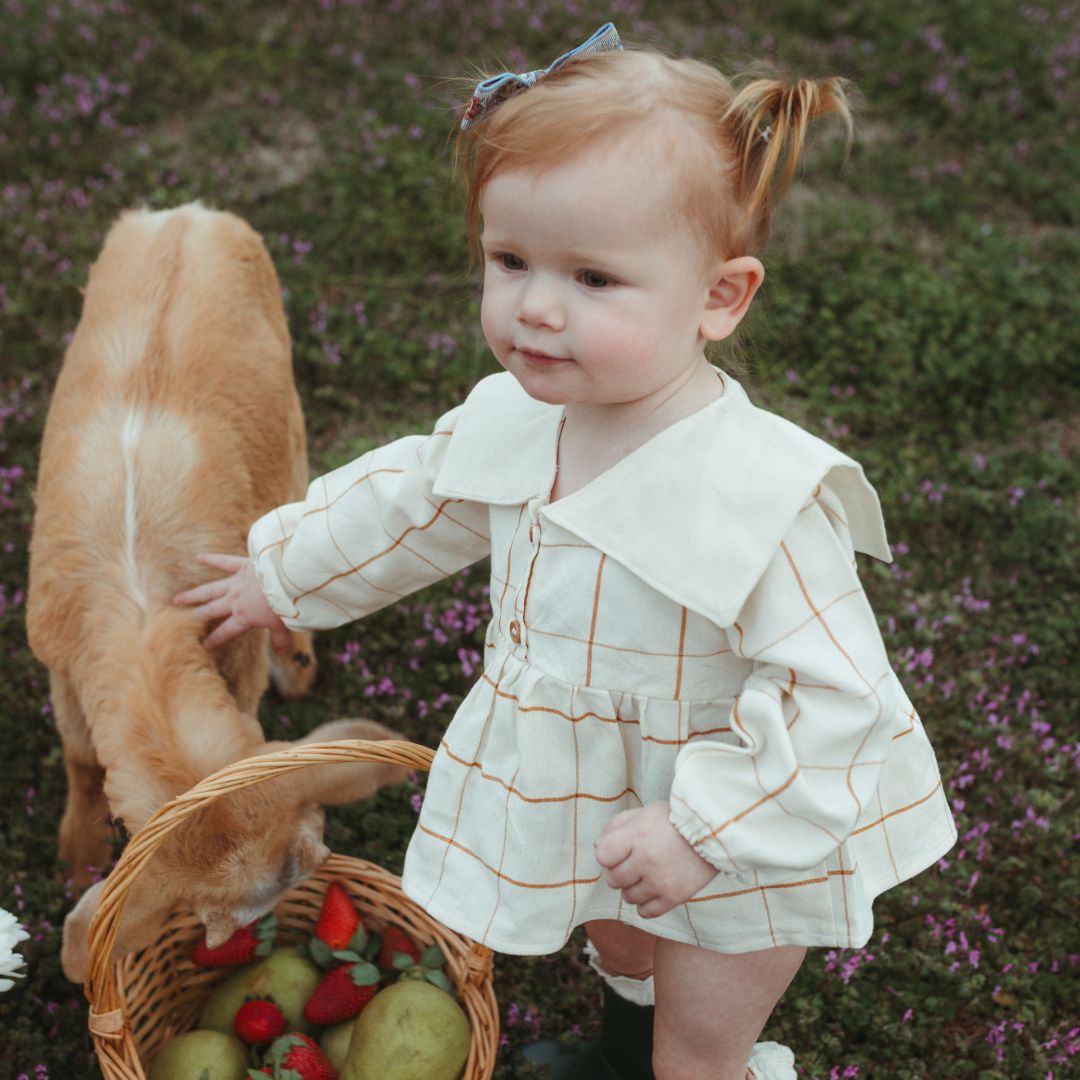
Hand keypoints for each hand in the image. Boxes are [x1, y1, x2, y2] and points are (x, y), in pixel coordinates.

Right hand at [173, 553, 290, 653]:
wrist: (289, 580)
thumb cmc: (286, 604)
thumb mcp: (283, 625)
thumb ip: (280, 640)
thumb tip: (282, 654)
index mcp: (244, 616)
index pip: (226, 631)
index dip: (215, 639)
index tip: (203, 645)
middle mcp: (235, 600)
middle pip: (211, 610)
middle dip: (196, 616)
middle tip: (178, 620)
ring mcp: (236, 582)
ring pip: (210, 589)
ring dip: (194, 594)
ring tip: (177, 598)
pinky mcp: (242, 566)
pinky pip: (224, 562)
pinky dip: (211, 559)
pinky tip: (198, 557)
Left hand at [594, 801, 718, 918]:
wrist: (714, 832)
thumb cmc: (676, 819)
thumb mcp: (645, 812)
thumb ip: (617, 826)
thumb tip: (597, 847)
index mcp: (636, 836)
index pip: (602, 856)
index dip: (608, 854)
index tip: (619, 850)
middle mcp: (645, 861)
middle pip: (613, 879)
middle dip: (619, 872)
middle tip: (633, 864)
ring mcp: (659, 881)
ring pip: (628, 897)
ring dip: (633, 888)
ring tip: (646, 876)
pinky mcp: (674, 897)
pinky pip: (646, 913)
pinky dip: (645, 905)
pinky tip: (653, 891)